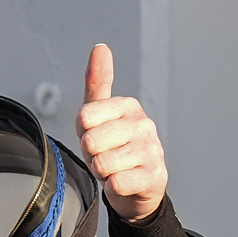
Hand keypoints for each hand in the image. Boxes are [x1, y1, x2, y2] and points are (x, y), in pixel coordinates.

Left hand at [76, 44, 167, 223]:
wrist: (138, 188)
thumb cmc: (115, 149)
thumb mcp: (100, 115)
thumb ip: (98, 82)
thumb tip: (100, 47)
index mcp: (128, 106)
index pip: (84, 117)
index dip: (83, 133)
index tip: (96, 137)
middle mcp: (143, 124)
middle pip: (91, 141)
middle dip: (92, 156)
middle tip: (106, 157)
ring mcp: (151, 150)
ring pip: (102, 163)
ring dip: (103, 173)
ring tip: (116, 169)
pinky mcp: (154, 177)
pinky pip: (116, 183)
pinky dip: (114, 188)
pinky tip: (125, 182)